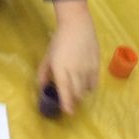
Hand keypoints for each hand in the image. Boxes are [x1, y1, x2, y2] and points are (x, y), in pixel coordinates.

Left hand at [37, 0, 98, 114]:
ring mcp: (88, 69)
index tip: (68, 112)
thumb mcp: (48, 56)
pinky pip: (94, 83)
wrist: (77, 26)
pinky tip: (84, 83)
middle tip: (68, 100)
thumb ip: (44, 73)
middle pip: (77, 94)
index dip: (67, 104)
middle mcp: (75, 71)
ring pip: (86, 90)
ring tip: (75, 90)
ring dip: (80, 93)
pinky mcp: (97, 67)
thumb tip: (42, 87)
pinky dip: (89, 87)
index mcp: (61, 68)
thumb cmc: (59, 40)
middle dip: (73, 99)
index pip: (65, 91)